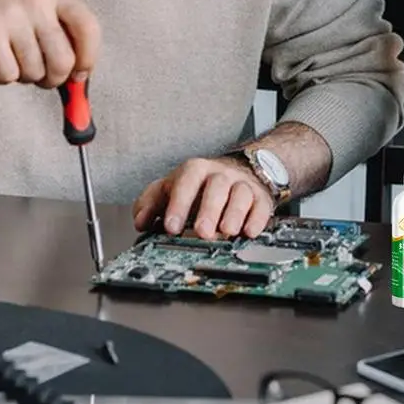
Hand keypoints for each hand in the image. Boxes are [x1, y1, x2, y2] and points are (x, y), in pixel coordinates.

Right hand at [0, 0, 99, 86]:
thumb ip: (64, 28)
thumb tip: (80, 73)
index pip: (89, 28)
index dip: (89, 58)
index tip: (80, 74)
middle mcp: (37, 0)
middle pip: (63, 59)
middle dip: (55, 78)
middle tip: (45, 77)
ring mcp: (12, 14)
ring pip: (35, 70)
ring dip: (28, 77)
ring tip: (17, 62)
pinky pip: (8, 73)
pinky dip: (4, 77)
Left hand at [133, 156, 275, 239]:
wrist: (238, 171)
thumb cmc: (200, 186)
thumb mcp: (171, 188)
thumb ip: (151, 202)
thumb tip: (141, 221)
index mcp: (195, 171)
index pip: (187, 181)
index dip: (179, 203)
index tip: (171, 227)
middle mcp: (220, 175)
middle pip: (217, 186)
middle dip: (209, 210)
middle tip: (202, 232)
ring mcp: (241, 185)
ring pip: (241, 194)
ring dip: (234, 214)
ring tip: (226, 232)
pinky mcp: (259, 198)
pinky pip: (261, 206)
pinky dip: (256, 220)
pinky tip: (249, 232)